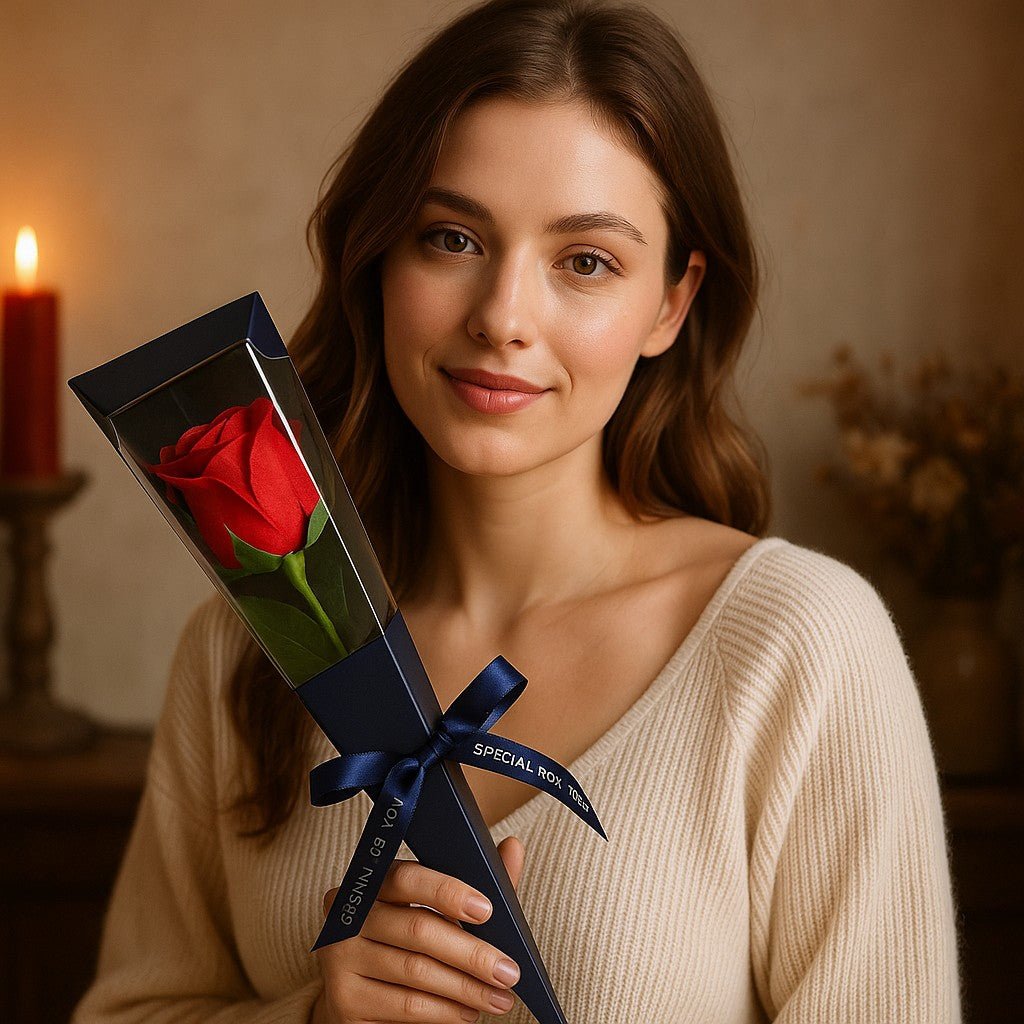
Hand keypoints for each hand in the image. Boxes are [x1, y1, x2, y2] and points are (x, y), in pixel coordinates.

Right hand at [311, 835, 525, 1022]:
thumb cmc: (412, 943)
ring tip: (499, 997)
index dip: (448, 892)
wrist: (364, 997)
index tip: (487, 910)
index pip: (408, 878)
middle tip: (509, 972)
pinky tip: (468, 1012)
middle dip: (472, 953)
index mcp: (373, 881)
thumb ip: (477, 883)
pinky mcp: (344, 1000)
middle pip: (418, 929)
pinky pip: (405, 1005)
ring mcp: (340, 958)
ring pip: (416, 970)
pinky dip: (444, 1011)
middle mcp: (349, 915)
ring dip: (466, 987)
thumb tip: (512, 847)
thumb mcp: (443, 912)